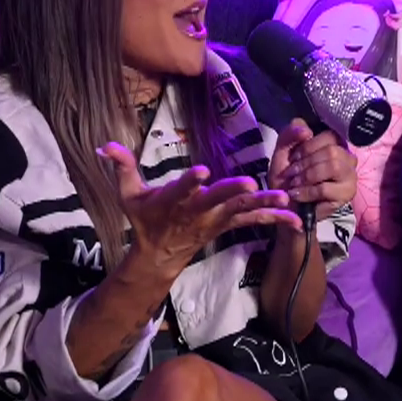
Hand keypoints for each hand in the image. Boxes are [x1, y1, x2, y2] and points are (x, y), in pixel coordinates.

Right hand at [100, 142, 296, 276]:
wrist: (159, 255)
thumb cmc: (145, 219)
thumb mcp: (128, 195)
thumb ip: (121, 168)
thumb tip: (104, 145)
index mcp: (173, 201)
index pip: (182, 189)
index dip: (190, 181)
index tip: (202, 172)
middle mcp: (198, 211)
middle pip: (217, 200)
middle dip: (233, 193)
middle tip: (250, 186)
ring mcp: (216, 219)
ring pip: (242, 211)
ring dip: (263, 205)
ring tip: (285, 199)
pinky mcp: (228, 224)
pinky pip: (254, 221)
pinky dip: (275, 219)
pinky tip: (297, 218)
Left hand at [267, 119, 356, 225]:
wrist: (287, 207)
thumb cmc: (288, 178)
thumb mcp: (283, 152)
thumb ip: (290, 135)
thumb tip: (306, 131)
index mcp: (334, 143)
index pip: (329, 136)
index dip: (307, 147)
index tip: (293, 159)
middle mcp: (347, 157)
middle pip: (332, 151)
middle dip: (306, 163)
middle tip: (291, 174)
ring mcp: (350, 175)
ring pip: (333, 167)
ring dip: (308, 176)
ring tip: (295, 184)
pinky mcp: (346, 194)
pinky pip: (326, 188)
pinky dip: (307, 191)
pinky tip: (297, 194)